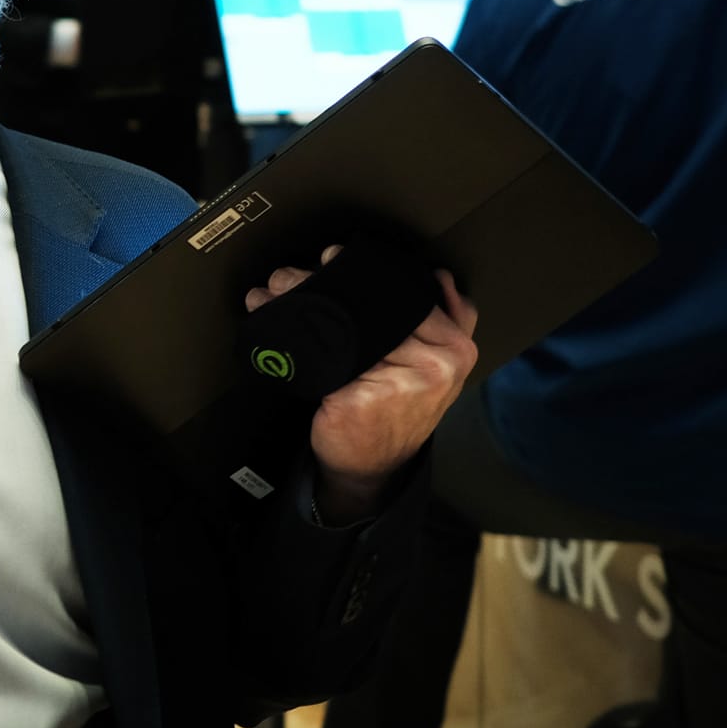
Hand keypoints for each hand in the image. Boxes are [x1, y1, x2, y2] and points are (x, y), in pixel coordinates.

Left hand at [244, 247, 479, 518]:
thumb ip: (448, 321)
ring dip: (295, 303)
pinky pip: (321, 355)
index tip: (331, 258)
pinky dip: (290, 338)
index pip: (408, 289)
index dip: (365, 270)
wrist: (372, 468)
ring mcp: (401, 381)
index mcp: (455, 345)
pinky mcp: (362, 398)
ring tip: (270, 296)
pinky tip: (272, 329)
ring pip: (340, 323)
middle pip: (369, 303)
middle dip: (321, 280)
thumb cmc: (396, 411)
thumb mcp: (436, 366)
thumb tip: (439, 275)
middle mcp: (437, 361)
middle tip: (287, 276)